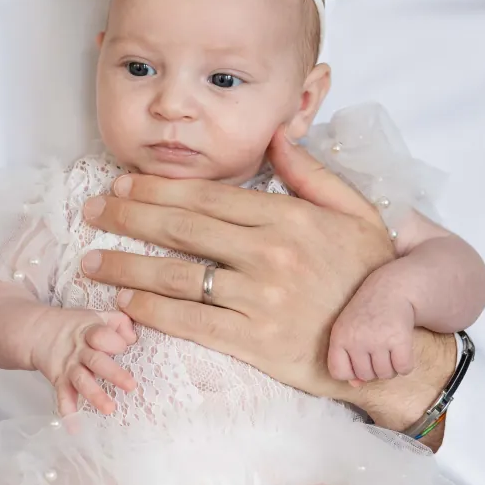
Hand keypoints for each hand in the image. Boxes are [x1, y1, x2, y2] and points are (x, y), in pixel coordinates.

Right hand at [34, 308, 136, 416]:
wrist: (38, 331)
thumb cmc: (77, 327)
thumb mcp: (97, 316)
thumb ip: (119, 322)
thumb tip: (133, 338)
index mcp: (91, 332)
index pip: (103, 335)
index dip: (114, 341)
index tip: (124, 346)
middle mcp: (80, 351)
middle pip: (96, 361)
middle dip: (114, 373)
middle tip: (131, 386)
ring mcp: (69, 367)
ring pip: (82, 381)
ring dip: (95, 395)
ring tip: (109, 409)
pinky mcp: (59, 380)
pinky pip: (63, 397)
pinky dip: (67, 412)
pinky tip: (74, 427)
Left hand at [77, 126, 396, 398]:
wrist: (393, 347)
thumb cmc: (370, 277)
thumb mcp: (355, 213)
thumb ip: (311, 174)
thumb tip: (277, 136)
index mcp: (290, 217)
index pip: (208, 197)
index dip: (159, 190)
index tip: (124, 185)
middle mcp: (271, 254)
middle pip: (183, 230)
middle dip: (128, 218)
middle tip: (92, 211)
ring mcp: (260, 300)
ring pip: (177, 276)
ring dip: (125, 266)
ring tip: (90, 259)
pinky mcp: (254, 343)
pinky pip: (190, 322)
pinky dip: (150, 310)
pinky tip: (123, 300)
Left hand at [328, 275, 416, 382]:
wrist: (392, 289)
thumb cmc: (367, 314)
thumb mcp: (349, 330)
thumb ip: (347, 357)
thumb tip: (355, 385)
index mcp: (339, 336)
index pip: (338, 372)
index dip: (350, 372)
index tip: (358, 360)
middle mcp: (357, 339)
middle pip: (365, 376)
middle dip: (374, 368)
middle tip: (379, 349)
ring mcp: (378, 340)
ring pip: (385, 374)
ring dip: (391, 367)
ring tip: (390, 348)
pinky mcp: (399, 340)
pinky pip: (403, 369)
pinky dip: (405, 365)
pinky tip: (402, 350)